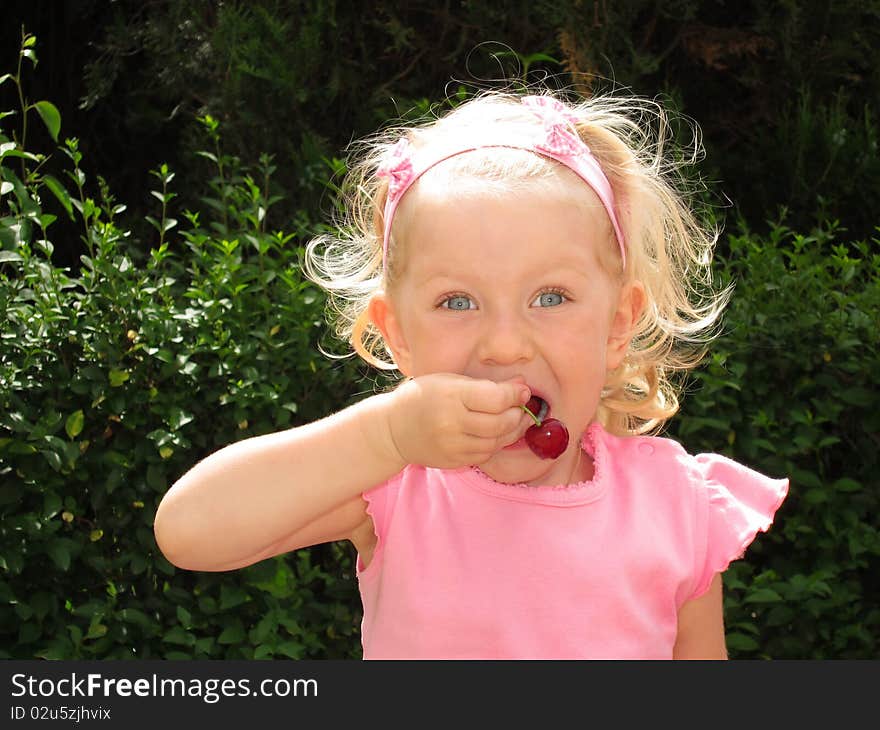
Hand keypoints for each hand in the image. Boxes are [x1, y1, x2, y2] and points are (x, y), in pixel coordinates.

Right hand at [383, 374, 531, 468]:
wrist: (394, 429)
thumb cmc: (423, 397)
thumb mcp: (449, 381)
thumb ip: (484, 385)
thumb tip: (520, 385)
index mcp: (451, 396)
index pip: (496, 398)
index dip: (515, 394)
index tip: (522, 390)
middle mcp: (452, 423)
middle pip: (500, 423)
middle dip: (518, 414)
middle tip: (523, 406)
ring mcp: (452, 446)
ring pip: (496, 442)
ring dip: (512, 431)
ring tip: (517, 420)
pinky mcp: (454, 461)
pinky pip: (485, 454)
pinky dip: (496, 444)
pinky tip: (498, 433)